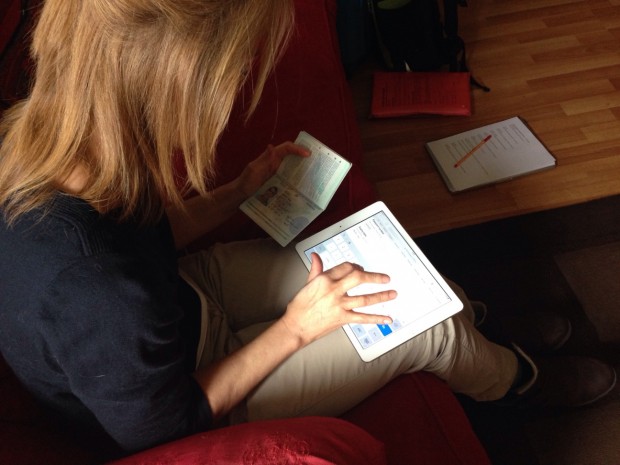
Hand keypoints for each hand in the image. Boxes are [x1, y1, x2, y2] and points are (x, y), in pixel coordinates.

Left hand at [235, 142, 309, 197]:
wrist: (239, 196)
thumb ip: (263, 160)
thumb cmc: (245, 183)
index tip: (308, 154)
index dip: (297, 148)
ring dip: (302, 169)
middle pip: (292, 156)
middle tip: (317, 163)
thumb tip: (272, 146)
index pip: (286, 148)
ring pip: (292, 167)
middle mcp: (275, 163)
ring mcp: (277, 173)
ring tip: (315, 174)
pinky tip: (304, 187)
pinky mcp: (277, 182)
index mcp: (270, 158)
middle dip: (304, 157)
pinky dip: (297, 180)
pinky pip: (289, 178)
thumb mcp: (253, 171)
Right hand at [282, 254, 396, 345]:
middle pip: (359, 278)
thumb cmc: (299, 306)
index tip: (361, 269)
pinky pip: (362, 318)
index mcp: (325, 279)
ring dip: (381, 296)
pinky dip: (376, 319)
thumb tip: (315, 256)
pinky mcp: (342, 319)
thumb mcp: (306, 284)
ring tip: (392, 293)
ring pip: (365, 299)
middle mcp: (334, 290)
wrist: (295, 327)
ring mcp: (340, 305)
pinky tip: (387, 318)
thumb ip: (316, 269)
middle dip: (374, 277)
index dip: (356, 267)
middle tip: (385, 278)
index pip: (346, 267)